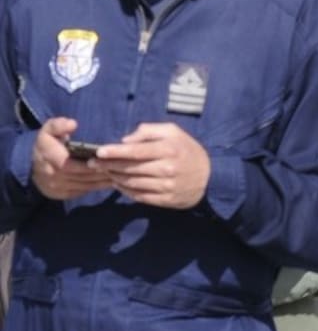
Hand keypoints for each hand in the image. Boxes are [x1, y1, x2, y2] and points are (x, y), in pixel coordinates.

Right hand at [31, 118, 113, 199]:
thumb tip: (72, 124)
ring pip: (85, 185)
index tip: (106, 159)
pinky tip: (111, 180)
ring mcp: (57, 187)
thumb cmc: (47, 144)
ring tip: (120, 173)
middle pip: (81, 176)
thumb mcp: (48, 130)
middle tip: (119, 166)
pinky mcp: (63, 194)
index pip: (70, 164)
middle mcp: (51, 175)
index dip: (89, 163)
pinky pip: (84, 191)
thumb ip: (58, 125)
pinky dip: (98, 186)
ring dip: (102, 180)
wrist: (34, 166)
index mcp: (48, 157)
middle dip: (100, 171)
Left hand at [94, 122, 209, 208]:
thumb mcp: (174, 132)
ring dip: (115, 178)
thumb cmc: (188, 151)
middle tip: (93, 163)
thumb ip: (150, 131)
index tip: (99, 151)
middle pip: (130, 168)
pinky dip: (126, 191)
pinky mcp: (166, 199)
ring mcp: (166, 185)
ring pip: (132, 183)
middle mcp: (167, 168)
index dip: (115, 151)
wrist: (211, 178)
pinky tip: (119, 184)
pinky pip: (140, 196)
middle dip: (109, 165)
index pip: (136, 151)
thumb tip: (126, 140)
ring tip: (105, 173)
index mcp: (169, 149)